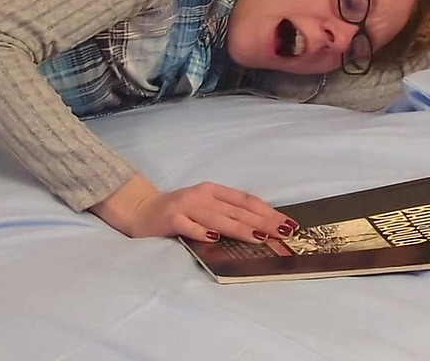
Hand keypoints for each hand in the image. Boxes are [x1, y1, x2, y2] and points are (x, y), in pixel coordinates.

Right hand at [91, 174, 296, 242]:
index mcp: (213, 191)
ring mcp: (185, 207)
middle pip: (237, 210)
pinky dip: (201, 232)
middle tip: (283, 233)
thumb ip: (228, 212)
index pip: (246, 200)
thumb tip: (263, 226)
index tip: (288, 223)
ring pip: (217, 218)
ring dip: (240, 228)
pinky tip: (215, 238)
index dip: (268, 211)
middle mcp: (201, 195)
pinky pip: (188, 226)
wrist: (141, 209)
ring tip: (260, 237)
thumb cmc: (179, 211)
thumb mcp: (205, 206)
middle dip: (263, 222)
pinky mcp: (170, 219)